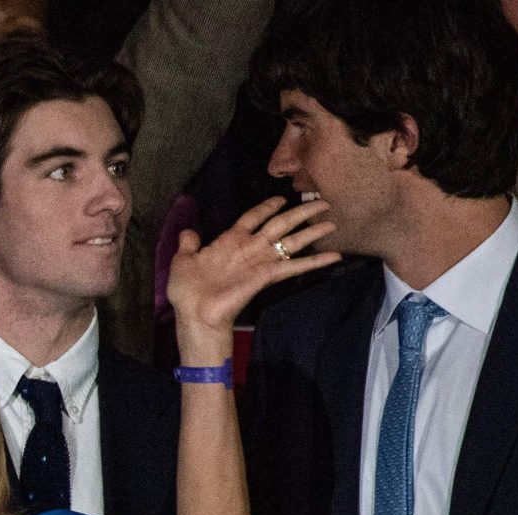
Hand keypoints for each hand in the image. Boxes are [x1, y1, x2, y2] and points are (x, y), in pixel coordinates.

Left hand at [166, 197, 340, 363]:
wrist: (195, 313)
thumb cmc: (187, 290)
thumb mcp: (183, 261)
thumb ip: (188, 245)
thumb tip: (187, 232)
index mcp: (230, 241)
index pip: (253, 218)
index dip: (266, 207)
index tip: (281, 199)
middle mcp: (250, 248)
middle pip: (281, 224)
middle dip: (301, 213)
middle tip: (323, 203)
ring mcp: (261, 261)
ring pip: (292, 240)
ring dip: (313, 231)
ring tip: (333, 223)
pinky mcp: (267, 276)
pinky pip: (294, 265)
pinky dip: (315, 261)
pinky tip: (335, 256)